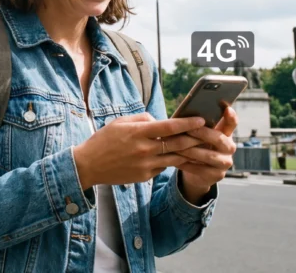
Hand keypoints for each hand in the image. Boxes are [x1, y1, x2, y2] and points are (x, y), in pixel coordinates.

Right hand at [73, 113, 206, 190]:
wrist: (89, 165)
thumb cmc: (103, 140)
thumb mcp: (119, 122)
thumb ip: (141, 119)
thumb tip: (158, 121)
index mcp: (138, 133)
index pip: (169, 126)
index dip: (187, 123)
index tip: (200, 120)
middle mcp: (144, 149)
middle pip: (177, 143)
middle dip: (195, 138)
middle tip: (206, 134)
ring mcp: (146, 165)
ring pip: (175, 158)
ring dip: (187, 152)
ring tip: (198, 147)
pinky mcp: (145, 176)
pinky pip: (163, 167)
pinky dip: (169, 161)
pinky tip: (173, 157)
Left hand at [177, 106, 238, 203]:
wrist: (198, 172)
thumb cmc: (196, 146)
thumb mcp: (199, 135)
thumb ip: (197, 125)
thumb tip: (183, 115)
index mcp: (225, 134)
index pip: (232, 123)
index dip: (231, 117)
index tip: (227, 108)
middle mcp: (229, 148)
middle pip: (219, 139)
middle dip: (202, 133)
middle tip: (188, 129)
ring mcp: (225, 163)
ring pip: (208, 156)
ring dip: (191, 150)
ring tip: (176, 146)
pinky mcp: (217, 176)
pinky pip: (200, 169)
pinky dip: (186, 164)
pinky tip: (175, 159)